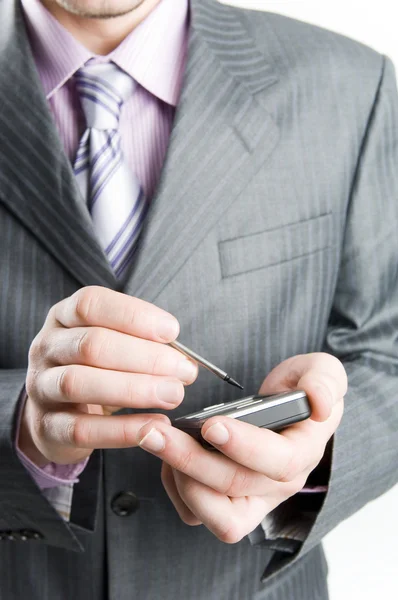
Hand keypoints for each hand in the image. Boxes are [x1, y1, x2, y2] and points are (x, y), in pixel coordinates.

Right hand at [20, 286, 197, 466]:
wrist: (54, 413)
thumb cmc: (93, 369)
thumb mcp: (109, 344)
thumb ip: (140, 342)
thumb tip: (182, 358)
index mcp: (63, 318)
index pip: (90, 304)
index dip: (133, 315)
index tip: (171, 330)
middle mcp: (47, 348)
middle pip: (90, 345)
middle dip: (144, 357)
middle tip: (183, 371)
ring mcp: (41, 388)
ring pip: (78, 383)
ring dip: (134, 389)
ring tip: (173, 394)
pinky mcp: (48, 427)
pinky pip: (82, 429)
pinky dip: (121, 430)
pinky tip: (153, 426)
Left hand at [136, 353, 346, 542]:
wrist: (286, 407)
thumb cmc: (301, 389)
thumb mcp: (322, 372)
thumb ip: (325, 382)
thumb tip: (319, 405)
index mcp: (303, 451)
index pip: (279, 462)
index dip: (244, 447)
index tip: (211, 425)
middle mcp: (278, 484)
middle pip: (235, 486)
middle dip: (191, 459)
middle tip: (157, 432)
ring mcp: (253, 498)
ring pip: (215, 515)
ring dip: (180, 480)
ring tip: (158, 441)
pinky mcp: (227, 502)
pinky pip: (196, 513)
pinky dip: (175, 489)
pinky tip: (166, 455)